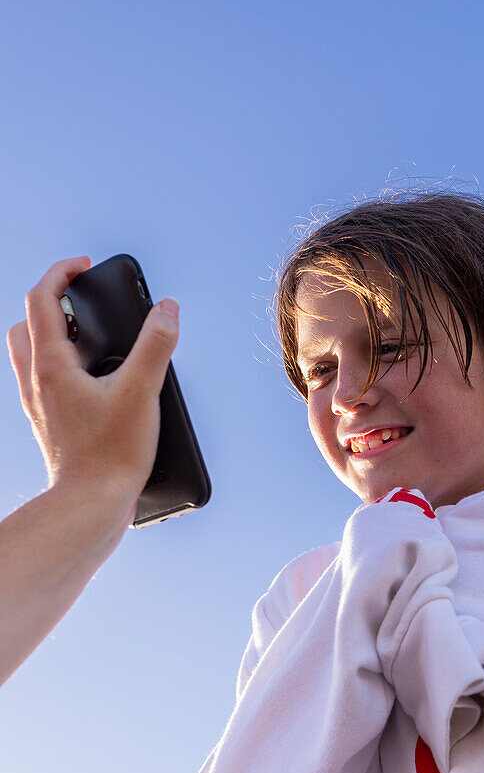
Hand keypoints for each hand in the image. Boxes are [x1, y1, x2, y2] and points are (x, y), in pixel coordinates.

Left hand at [6, 256, 179, 517]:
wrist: (90, 506)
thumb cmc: (111, 455)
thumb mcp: (142, 392)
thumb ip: (157, 345)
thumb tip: (167, 309)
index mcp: (52, 365)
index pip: (42, 298)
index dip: (62, 272)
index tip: (85, 266)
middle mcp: (37, 381)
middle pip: (27, 323)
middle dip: (52, 301)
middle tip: (84, 300)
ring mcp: (39, 404)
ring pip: (30, 352)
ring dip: (52, 333)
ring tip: (90, 337)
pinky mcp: (50, 423)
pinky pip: (44, 380)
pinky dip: (61, 365)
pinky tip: (94, 380)